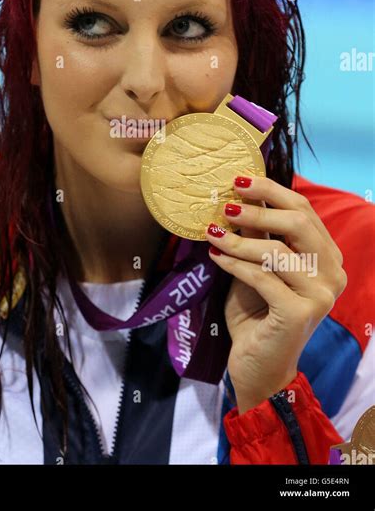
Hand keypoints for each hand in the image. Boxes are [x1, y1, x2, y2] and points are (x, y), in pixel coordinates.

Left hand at [205, 175, 346, 413]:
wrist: (258, 365)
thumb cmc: (257, 313)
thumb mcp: (254, 265)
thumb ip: (254, 235)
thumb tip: (236, 196)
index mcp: (327, 256)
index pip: (304, 210)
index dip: (271, 191)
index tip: (238, 180)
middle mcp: (333, 273)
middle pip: (298, 223)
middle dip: (257, 209)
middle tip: (223, 204)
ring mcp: (321, 294)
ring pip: (277, 251)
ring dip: (239, 240)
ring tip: (212, 234)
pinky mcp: (301, 313)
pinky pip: (263, 277)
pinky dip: (236, 264)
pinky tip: (216, 257)